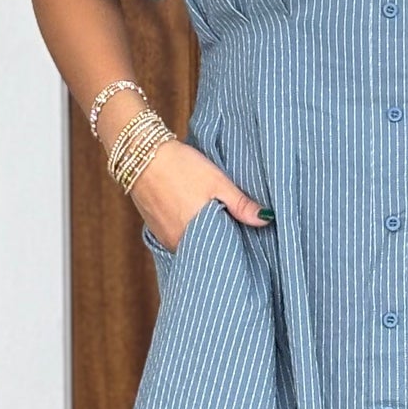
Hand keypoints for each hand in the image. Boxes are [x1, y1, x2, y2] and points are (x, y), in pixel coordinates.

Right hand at [126, 136, 271, 250]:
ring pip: (192, 244)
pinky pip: (178, 238)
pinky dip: (189, 231)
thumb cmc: (181, 166)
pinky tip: (195, 215)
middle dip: (221, 241)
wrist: (141, 154)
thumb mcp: (217, 182)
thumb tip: (266, 219)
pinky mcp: (155, 230)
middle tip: (232, 225)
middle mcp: (178, 243)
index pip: (223, 254)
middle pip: (207, 251)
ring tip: (215, 218)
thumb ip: (241, 204)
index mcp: (196, 236)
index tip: (246, 237)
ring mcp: (164, 238)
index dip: (236, 246)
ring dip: (204, 236)